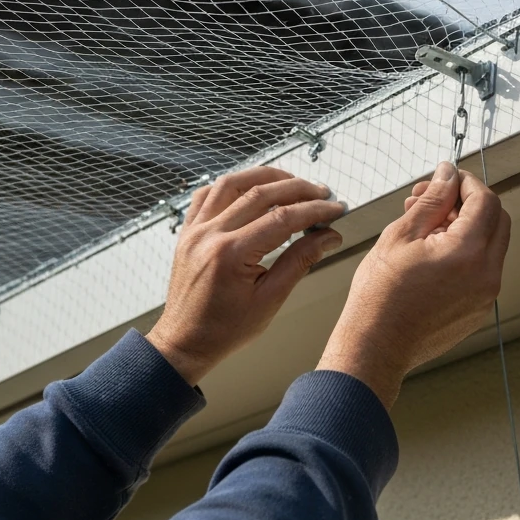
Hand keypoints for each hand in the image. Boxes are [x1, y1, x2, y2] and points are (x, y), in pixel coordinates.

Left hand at [148, 167, 345, 385]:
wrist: (184, 343)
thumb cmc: (224, 329)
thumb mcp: (270, 299)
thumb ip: (300, 261)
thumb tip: (329, 237)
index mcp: (231, 254)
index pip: (283, 218)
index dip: (315, 210)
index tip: (335, 209)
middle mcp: (209, 235)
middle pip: (260, 193)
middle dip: (298, 189)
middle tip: (323, 194)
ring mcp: (195, 230)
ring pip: (231, 183)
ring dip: (265, 177)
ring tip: (292, 182)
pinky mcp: (188, 231)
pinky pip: (207, 194)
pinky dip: (231, 185)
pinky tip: (251, 188)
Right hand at [317, 161, 509, 407]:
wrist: (376, 347)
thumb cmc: (380, 296)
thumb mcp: (401, 235)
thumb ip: (432, 200)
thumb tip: (448, 174)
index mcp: (469, 252)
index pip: (485, 200)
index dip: (465, 183)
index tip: (445, 179)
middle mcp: (487, 274)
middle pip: (496, 219)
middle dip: (467, 202)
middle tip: (432, 201)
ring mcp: (486, 295)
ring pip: (490, 244)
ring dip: (465, 227)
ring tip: (424, 228)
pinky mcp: (479, 308)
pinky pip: (483, 269)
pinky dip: (465, 253)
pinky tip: (432, 255)